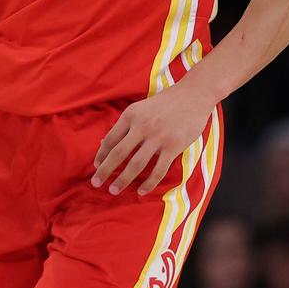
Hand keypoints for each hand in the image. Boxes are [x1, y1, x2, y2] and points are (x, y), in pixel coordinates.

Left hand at [92, 82, 214, 195]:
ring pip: (136, 164)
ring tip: (113, 190)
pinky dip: (148, 183)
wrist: (193, 96)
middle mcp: (142, 126)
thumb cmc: (164, 102)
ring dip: (123, 180)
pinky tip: (141, 191)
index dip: (101, 154)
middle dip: (105, 170)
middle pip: (118, 153)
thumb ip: (125, 125)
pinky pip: (158, 170)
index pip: (111, 138)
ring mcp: (158, 137)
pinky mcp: (173, 146)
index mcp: (131, 115)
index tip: (96, 166)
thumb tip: (105, 143)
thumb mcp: (140, 108)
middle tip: (95, 183)